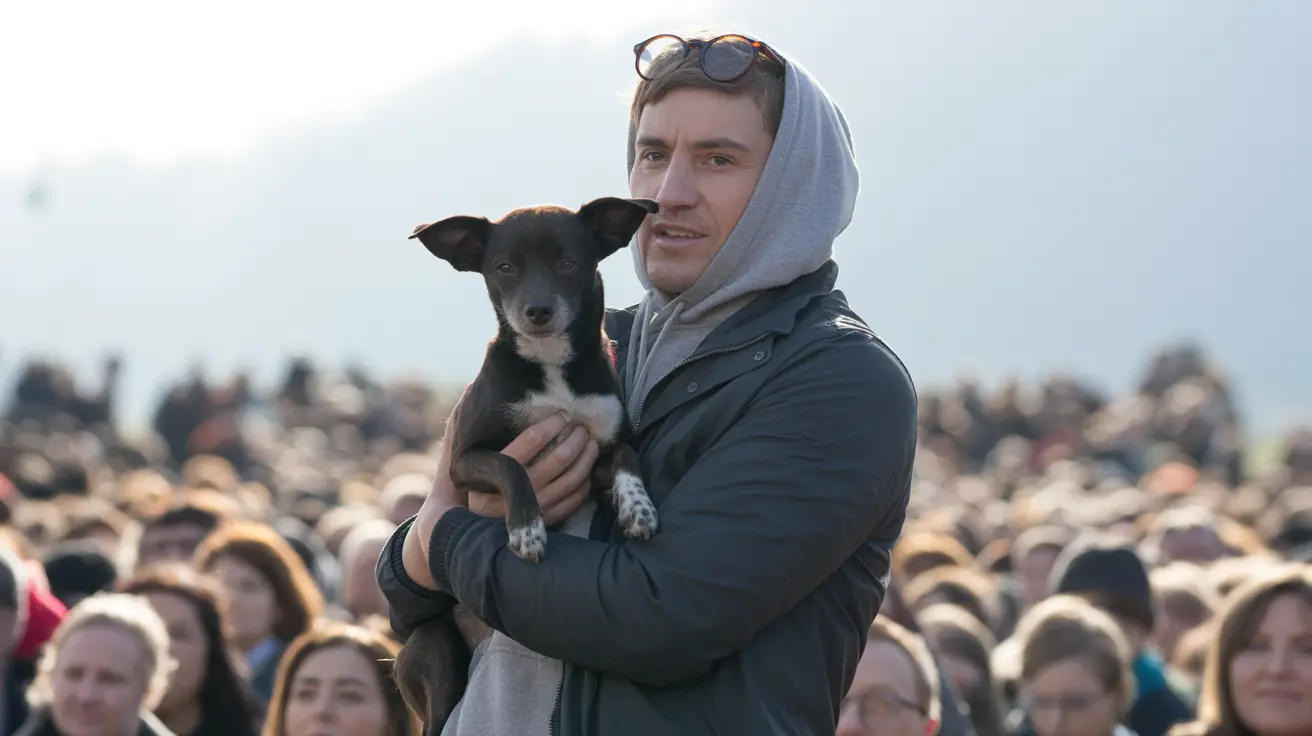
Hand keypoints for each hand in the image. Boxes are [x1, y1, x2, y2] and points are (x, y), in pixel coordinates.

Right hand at [468, 414, 598, 526]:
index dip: (549, 426)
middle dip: (574, 440)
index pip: (527, 444)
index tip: (561, 414)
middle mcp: (509, 496)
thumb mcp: (463, 447)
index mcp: (485, 474)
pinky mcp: (543, 524)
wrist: (468, 525)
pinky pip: (573, 501)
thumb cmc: (468, 476)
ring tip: (590, 443)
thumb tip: (474, 383)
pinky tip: (587, 469)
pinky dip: (584, 483)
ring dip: (585, 458)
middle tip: (582, 427)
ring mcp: (529, 513)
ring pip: (569, 481)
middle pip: (554, 462)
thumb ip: (465, 418)